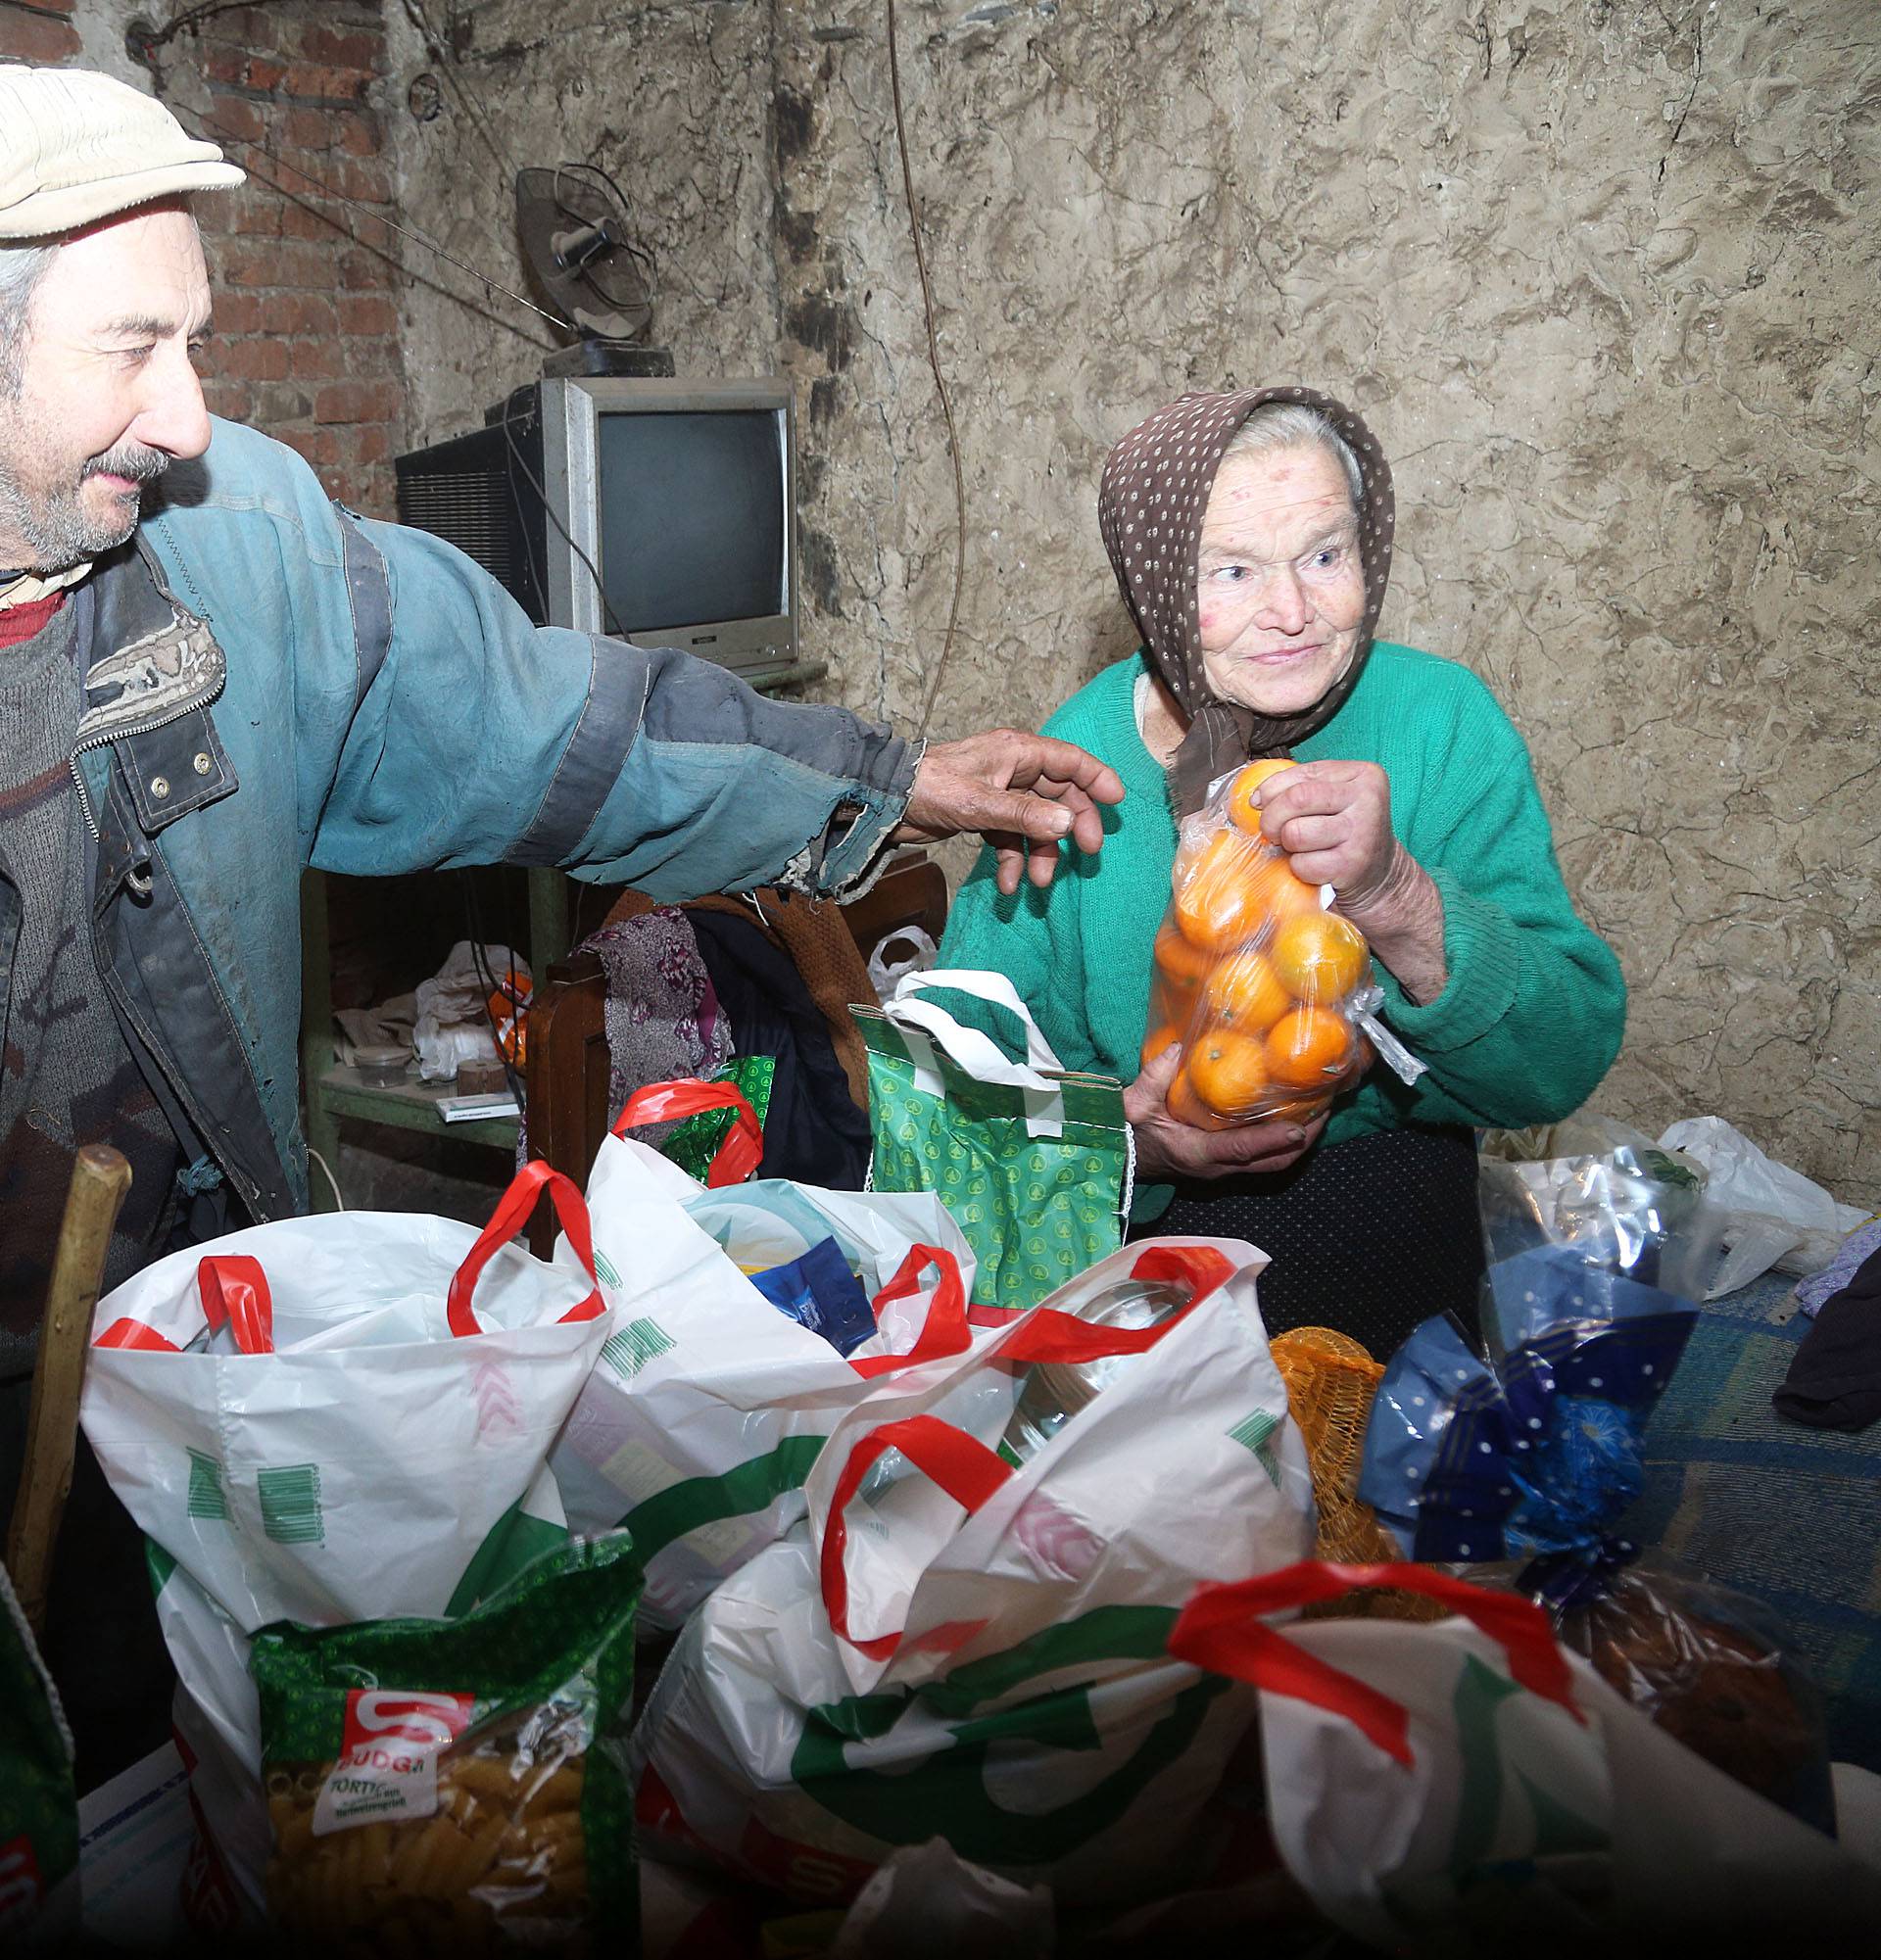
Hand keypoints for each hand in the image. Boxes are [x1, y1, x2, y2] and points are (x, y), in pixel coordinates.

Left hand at [897, 730, 1124, 894]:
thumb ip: (1024, 815)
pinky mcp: (986, 815)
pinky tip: (1009, 884)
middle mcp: (1014, 768)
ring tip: (1038, 882)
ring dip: (1042, 853)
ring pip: (1037, 822)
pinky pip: (1011, 837)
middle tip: (1087, 854)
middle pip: (1060, 795)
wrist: (886, 802)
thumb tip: (1067, 825)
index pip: (1070, 760)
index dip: (1097, 778)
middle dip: (1072, 826)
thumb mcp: (980, 803)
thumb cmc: (930, 788)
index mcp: (1017, 751)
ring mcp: (1001, 793)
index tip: (1117, 802)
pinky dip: (1014, 860)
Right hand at [1124, 1041, 1326, 1181]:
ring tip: (1318, 1111)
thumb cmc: (1127, 1130)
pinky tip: (1292, 1115)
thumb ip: (1155, 1076)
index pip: (1240, 1149)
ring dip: (1298, 1142)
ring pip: (1272, 1163)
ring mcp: (1222, 1169)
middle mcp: (1216, 1166)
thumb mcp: (1134, 1103)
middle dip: (1302, 1140)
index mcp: (1197, 1152)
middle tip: (1324, 1108)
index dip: (1271, 1139)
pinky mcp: (1224, 1164)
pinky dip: (1282, 1140)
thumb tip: (1180, 1047)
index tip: (1299, 1126)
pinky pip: (1262, 1157)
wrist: (1119, 1155)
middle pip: (1271, 1163)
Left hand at [1255, 759, 1398, 904]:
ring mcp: (1363, 832)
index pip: (1303, 773)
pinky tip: (1315, 866)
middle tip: (1272, 832)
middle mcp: (1368, 798)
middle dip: (1272, 818)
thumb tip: (1256, 800)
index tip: (1259, 804)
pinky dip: (1299, 868)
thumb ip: (1302, 789)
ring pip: (1296, 832)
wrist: (1380, 876)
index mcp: (1364, 774)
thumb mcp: (1335, 801)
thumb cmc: (1347, 834)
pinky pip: (1303, 863)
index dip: (1271, 789)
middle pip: (1297, 798)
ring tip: (1300, 849)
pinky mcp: (1353, 864)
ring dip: (1288, 846)